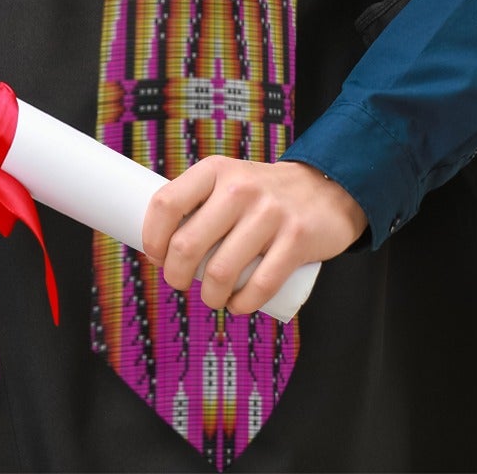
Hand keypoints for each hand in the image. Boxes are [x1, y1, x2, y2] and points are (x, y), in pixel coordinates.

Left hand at [141, 157, 367, 315]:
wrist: (325, 189)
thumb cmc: (262, 193)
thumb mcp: (227, 180)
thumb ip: (199, 202)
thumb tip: (160, 243)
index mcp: (214, 170)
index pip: (166, 203)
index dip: (152, 237)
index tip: (155, 255)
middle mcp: (239, 188)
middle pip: (187, 244)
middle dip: (174, 275)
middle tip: (177, 283)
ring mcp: (269, 213)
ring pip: (221, 271)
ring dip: (209, 296)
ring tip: (211, 298)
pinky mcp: (296, 240)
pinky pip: (260, 285)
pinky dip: (242, 304)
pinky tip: (237, 305)